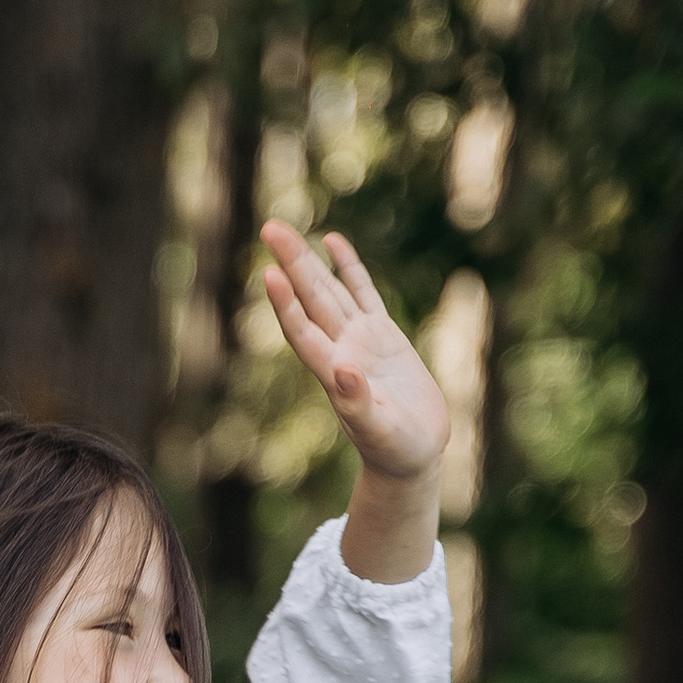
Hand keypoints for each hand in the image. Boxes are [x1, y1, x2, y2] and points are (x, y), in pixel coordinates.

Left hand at [260, 222, 449, 487]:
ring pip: (329, 291)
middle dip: (291, 265)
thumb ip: (360, 405)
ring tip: (281, 229)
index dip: (287, 305)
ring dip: (306, 262)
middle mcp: (341, 350)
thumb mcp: (381, 431)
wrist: (412, 455)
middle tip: (269, 227)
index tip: (269, 274)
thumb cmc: (397, 450)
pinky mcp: (382, 336)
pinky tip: (331, 243)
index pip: (304, 332)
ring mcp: (360, 340)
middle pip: (311, 300)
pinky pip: (361, 293)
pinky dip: (347, 268)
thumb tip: (344, 371)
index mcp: (336, 373)